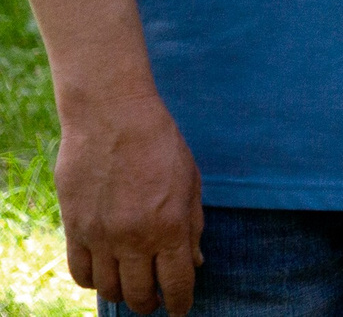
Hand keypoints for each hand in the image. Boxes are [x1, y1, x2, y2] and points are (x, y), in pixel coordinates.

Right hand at [57, 93, 201, 314]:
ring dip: (121, 295)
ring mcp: (101, 236)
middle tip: (154, 301)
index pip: (176, 284)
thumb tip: (195, 263)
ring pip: (108, 289)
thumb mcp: (191, 183)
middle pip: (139, 294)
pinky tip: (104, 274)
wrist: (113, 118)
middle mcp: (134, 238)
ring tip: (130, 289)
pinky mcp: (74, 228)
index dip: (180, 303)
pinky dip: (93, 281)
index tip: (180, 310)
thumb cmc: (160, 145)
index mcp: (170, 227)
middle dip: (150, 304)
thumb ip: (193, 226)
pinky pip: (80, 272)